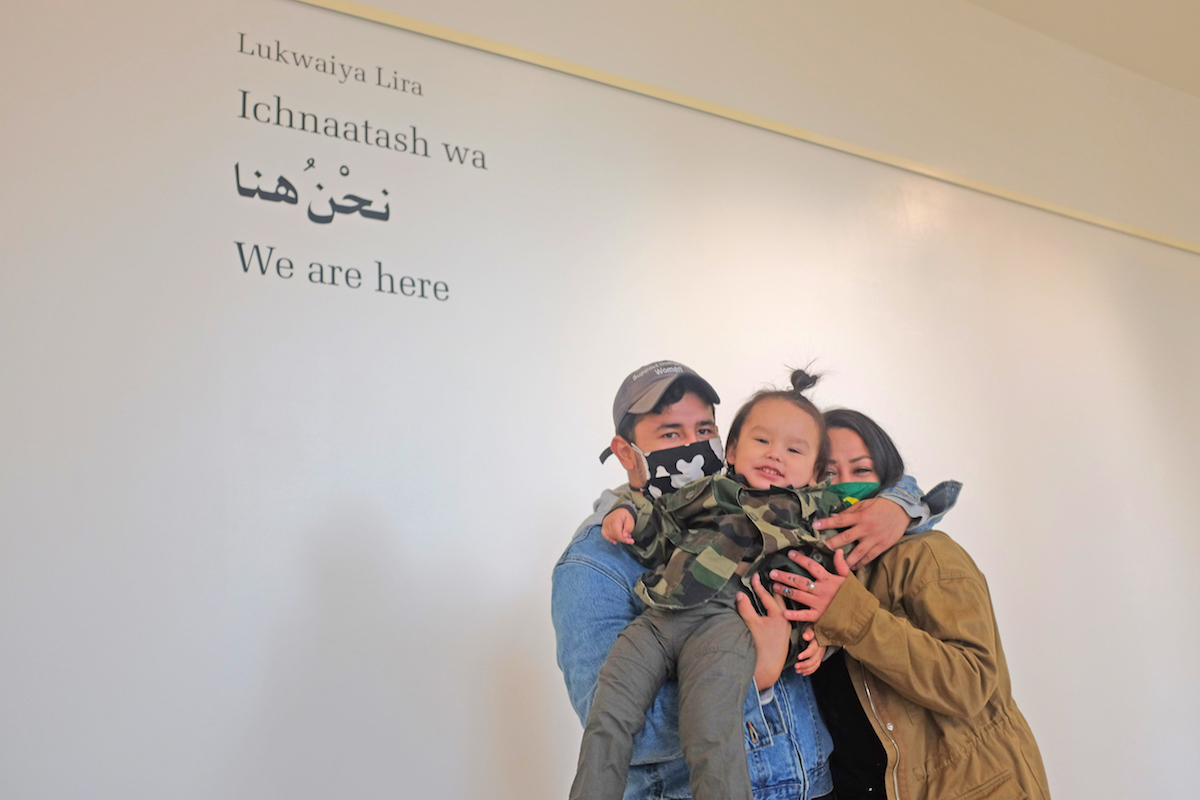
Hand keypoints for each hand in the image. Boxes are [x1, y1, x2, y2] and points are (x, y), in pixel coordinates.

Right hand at [601, 508, 634, 544]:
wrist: (618, 511)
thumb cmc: (625, 515)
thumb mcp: (630, 519)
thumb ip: (629, 527)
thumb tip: (625, 536)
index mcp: (614, 519)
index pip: (617, 533)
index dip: (624, 539)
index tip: (631, 541)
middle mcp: (607, 522)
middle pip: (614, 535)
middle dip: (623, 539)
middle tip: (629, 537)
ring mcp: (604, 525)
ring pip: (610, 536)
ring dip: (618, 538)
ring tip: (624, 535)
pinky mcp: (603, 527)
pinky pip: (606, 536)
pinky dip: (611, 539)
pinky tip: (616, 540)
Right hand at [736, 574, 789, 689]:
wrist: (769, 666)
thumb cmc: (761, 645)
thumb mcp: (751, 624)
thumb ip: (745, 608)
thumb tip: (740, 594)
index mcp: (779, 615)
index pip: (767, 596)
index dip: (758, 586)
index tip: (755, 575)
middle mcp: (785, 619)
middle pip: (779, 599)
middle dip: (773, 588)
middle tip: (769, 578)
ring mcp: (787, 626)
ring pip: (782, 607)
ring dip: (776, 598)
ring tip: (772, 589)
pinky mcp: (785, 633)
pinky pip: (782, 615)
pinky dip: (777, 608)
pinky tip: (773, 608)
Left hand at [770, 549, 849, 623]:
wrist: (861, 614)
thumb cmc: (854, 595)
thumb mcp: (849, 578)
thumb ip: (842, 565)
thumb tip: (838, 551)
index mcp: (828, 579)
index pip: (812, 566)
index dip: (801, 559)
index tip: (790, 553)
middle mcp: (821, 590)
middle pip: (800, 581)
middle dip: (785, 576)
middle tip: (772, 573)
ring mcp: (819, 604)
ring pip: (799, 595)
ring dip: (786, 590)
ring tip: (775, 586)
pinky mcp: (819, 617)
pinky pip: (805, 615)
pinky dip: (794, 615)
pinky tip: (784, 612)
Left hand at [792, 628, 826, 675]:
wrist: (820, 630)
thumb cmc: (813, 628)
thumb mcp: (811, 627)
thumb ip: (809, 632)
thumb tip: (805, 636)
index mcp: (818, 641)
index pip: (813, 649)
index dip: (807, 654)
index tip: (799, 657)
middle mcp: (821, 649)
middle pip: (814, 659)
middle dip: (805, 664)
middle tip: (796, 666)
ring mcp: (821, 654)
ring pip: (815, 664)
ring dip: (806, 669)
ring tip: (797, 670)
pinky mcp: (819, 657)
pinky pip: (816, 666)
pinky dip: (810, 671)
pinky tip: (803, 673)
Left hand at [812, 497, 908, 568]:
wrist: (902, 509)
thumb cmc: (880, 506)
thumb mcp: (863, 504)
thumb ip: (849, 512)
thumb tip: (833, 517)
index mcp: (860, 516)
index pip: (840, 520)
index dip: (827, 523)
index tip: (815, 526)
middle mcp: (866, 528)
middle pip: (846, 538)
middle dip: (833, 544)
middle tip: (822, 550)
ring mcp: (874, 538)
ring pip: (858, 552)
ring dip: (846, 559)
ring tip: (836, 565)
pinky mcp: (882, 546)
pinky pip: (870, 557)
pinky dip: (861, 563)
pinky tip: (853, 567)